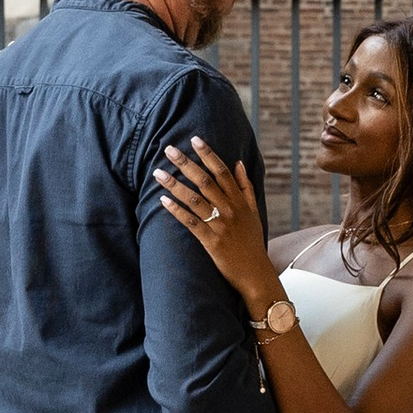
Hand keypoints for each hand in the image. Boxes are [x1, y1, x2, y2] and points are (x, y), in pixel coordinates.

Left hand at [154, 136, 275, 310]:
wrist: (255, 273)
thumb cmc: (252, 242)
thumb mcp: (254, 211)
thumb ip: (246, 186)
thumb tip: (238, 162)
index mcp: (240, 200)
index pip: (222, 171)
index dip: (208, 154)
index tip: (195, 139)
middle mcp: (230, 210)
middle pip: (205, 181)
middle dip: (186, 164)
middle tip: (169, 149)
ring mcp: (220, 225)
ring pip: (194, 199)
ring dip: (174, 185)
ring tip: (158, 173)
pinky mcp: (211, 241)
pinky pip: (191, 223)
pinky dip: (177, 211)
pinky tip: (163, 201)